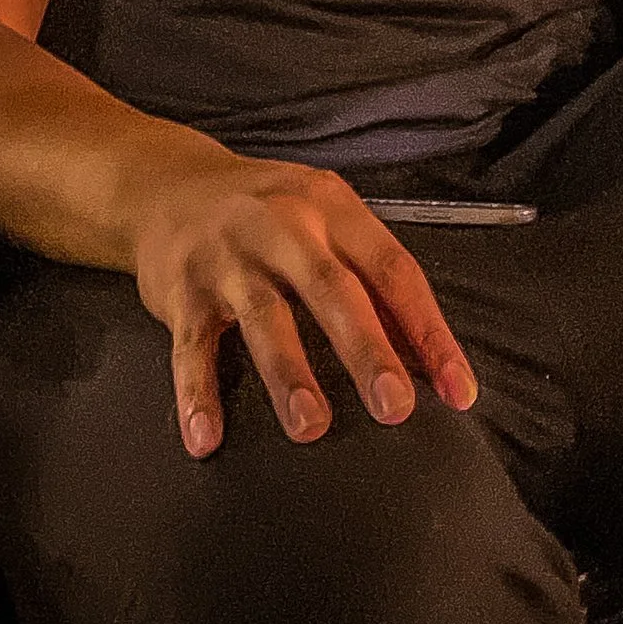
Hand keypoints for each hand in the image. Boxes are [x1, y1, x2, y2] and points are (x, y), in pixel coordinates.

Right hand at [129, 151, 477, 458]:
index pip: (391, 268)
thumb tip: (426, 356)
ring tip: (311, 427)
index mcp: (330, 207)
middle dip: (366, 349)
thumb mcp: (322, 217)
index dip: (427, 329)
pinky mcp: (180, 289)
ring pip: (264, 316)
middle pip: (332, 289)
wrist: (165, 185)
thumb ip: (368, 277)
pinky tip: (206, 438)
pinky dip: (196, 393)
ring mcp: (228, 257)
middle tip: (395, 406)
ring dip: (289, 373)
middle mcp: (282, 225)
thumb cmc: (266, 212)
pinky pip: (190, 346)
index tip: (458, 390)